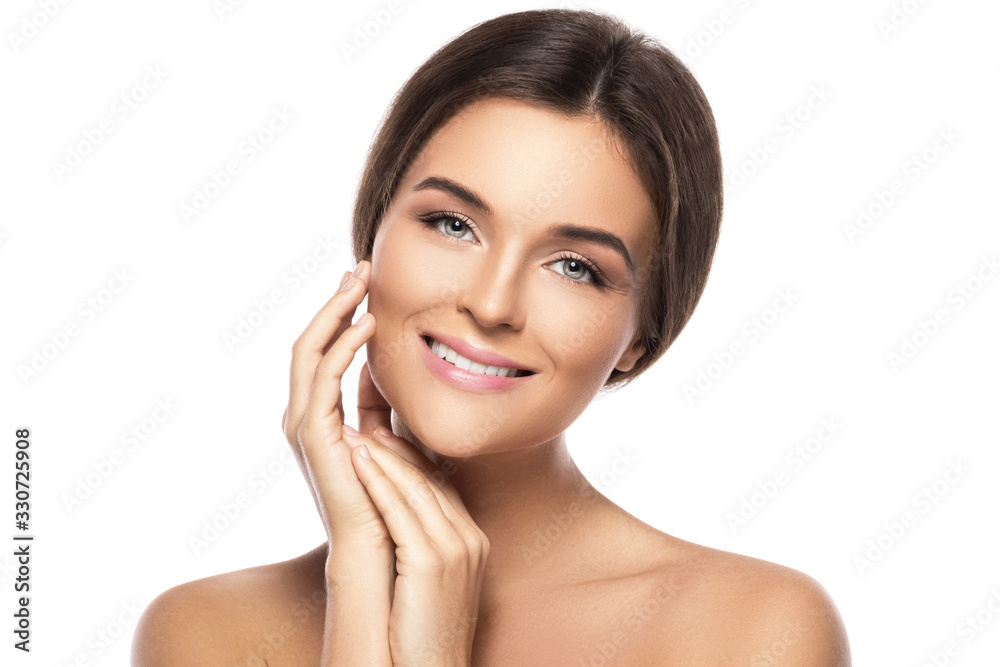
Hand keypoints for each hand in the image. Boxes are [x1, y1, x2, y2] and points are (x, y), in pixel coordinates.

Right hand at [280, 260, 391, 549]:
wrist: (384, 555)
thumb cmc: (399, 506)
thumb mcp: (399, 443)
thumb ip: (393, 412)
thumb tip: (405, 379)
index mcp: (323, 420)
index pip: (327, 354)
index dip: (345, 317)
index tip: (369, 285)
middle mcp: (307, 419)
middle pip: (311, 344)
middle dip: (334, 304)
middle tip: (359, 267)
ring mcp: (305, 428)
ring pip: (308, 352)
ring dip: (333, 313)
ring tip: (360, 281)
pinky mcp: (313, 438)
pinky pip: (322, 380)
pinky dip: (341, 348)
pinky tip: (366, 325)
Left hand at [342, 425, 488, 666]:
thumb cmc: (420, 637)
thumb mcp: (426, 582)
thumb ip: (419, 544)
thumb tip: (395, 517)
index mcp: (471, 540)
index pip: (440, 483)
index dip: (410, 454)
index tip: (383, 429)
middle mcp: (469, 538)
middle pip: (431, 477)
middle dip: (397, 444)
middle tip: (366, 414)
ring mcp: (456, 548)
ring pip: (416, 486)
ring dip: (384, 454)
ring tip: (356, 429)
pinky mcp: (433, 561)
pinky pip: (401, 510)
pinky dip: (377, 481)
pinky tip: (357, 460)